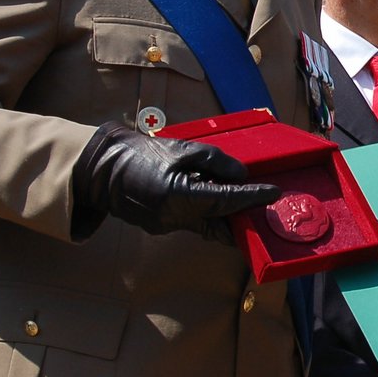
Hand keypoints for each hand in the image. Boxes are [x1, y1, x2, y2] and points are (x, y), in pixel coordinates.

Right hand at [73, 122, 279, 235]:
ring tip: (247, 203)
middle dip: (245, 217)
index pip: (226, 200)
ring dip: (227, 216)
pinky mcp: (161, 227)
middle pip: (221, 221)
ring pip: (208, 226)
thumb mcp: (182, 149)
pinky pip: (193, 223)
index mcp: (178, 196)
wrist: (103, 168)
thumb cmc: (141, 154)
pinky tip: (218, 201)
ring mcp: (166, 226)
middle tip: (266, 208)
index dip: (252, 197)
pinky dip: (209, 214)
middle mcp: (173, 217)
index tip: (274, 193)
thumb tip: (241, 175)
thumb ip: (215, 161)